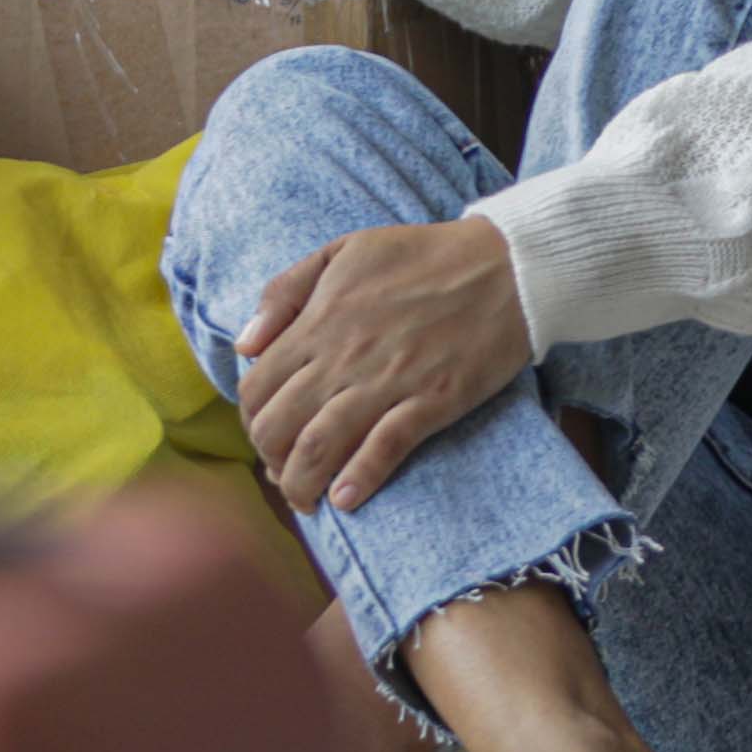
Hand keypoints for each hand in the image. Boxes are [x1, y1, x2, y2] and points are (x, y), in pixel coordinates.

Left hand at [237, 217, 538, 513]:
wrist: (507, 266)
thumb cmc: (423, 256)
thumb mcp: (343, 250)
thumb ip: (285, 291)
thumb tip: (244, 344)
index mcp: (319, 322)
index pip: (257, 387)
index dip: (250, 419)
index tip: (265, 433)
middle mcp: (344, 357)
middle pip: (279, 426)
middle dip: (270, 460)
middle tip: (282, 473)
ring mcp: (388, 382)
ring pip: (321, 446)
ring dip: (302, 484)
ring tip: (306, 501)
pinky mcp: (432, 402)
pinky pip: (385, 448)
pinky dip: (359, 479)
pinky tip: (346, 500)